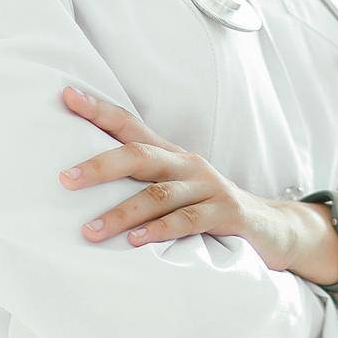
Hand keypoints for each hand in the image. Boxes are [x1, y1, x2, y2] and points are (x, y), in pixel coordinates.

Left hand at [59, 85, 297, 271]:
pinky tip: (135, 241)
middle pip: (140, 155)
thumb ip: (140, 185)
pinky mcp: (226, 214)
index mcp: (171, 155)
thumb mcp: (174, 191)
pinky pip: (188, 221)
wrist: (271, 228)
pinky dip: (159, 230)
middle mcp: (188, 164)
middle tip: (66, 179)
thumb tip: (83, 182)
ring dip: (121, 213)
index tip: (67, 96)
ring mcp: (208, 187)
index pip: (130, 125)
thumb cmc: (208, 209)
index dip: (99, 110)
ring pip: (158, 195)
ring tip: (90, 231)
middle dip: (101, 165)